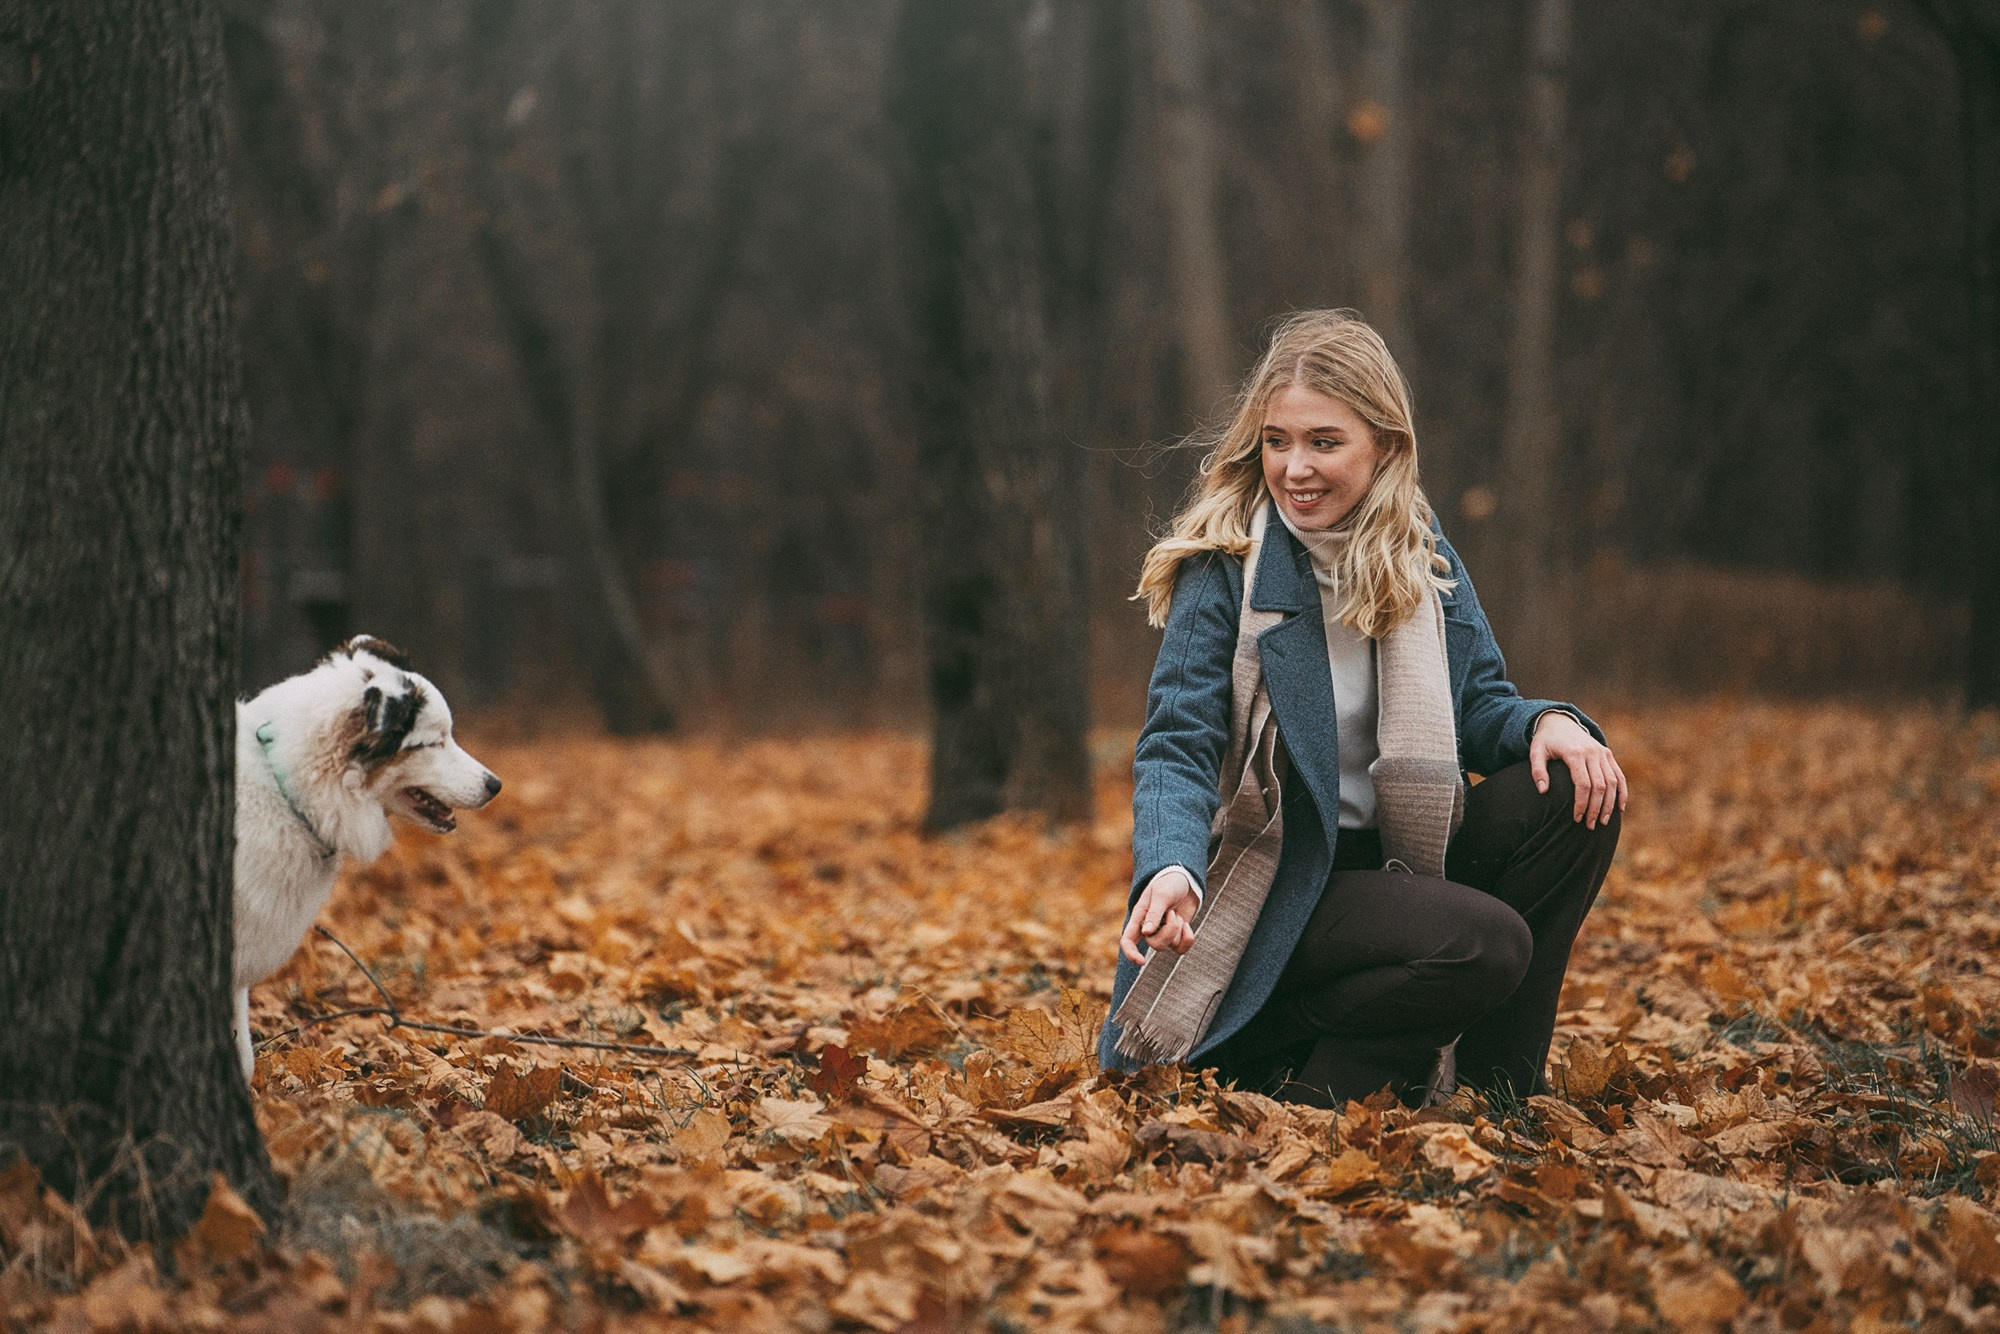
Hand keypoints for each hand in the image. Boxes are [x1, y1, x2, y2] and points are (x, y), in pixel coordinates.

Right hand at [1119, 867, 1200, 965]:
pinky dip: (1187, 938)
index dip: (1131, 953)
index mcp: (1139, 917)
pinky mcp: (1176, 935)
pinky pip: (1181, 948)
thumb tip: (1146, 933)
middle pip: (1155, 945)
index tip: (1142, 961)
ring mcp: (1163, 933)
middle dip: (1168, 931)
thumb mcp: (1161, 895)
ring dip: (1177, 928)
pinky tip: (1187, 924)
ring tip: (1176, 912)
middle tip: (1172, 913)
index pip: (1128, 940)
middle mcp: (1148, 928)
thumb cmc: (1169, 884)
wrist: (1186, 881)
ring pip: (1169, 945)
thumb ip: (1154, 914)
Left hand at [1530, 711, 1627, 829]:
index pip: (1582, 784)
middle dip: (1596, 808)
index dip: (1581, 804)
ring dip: (1610, 804)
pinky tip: (1620, 808)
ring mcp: (1602, 753)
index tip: (1576, 819)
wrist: (1560, 721)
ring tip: (1604, 822)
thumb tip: (1543, 791)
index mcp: (1574, 753)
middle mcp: (1592, 753)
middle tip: (1590, 826)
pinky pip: (1619, 775)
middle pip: (1600, 786)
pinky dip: (1622, 792)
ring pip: (1613, 782)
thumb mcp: (1535, 752)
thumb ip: (1537, 771)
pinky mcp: (1608, 754)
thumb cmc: (1546, 741)